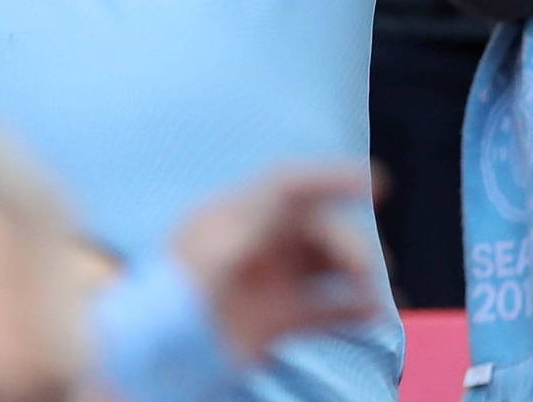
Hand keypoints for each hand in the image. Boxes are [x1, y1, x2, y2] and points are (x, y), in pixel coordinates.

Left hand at [172, 164, 382, 365]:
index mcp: (234, 218)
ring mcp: (267, 283)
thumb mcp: (207, 255)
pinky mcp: (275, 320)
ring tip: (377, 295)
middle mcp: (255, 245)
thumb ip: (247, 226)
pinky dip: (352, 309)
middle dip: (349, 242)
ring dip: (357, 275)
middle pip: (316, 228)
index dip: (332, 177)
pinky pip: (325, 307)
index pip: (289, 185)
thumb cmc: (173, 298)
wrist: (154, 355)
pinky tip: (373, 315)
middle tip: (367, 271)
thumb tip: (287, 203)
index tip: (378, 183)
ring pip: (326, 266)